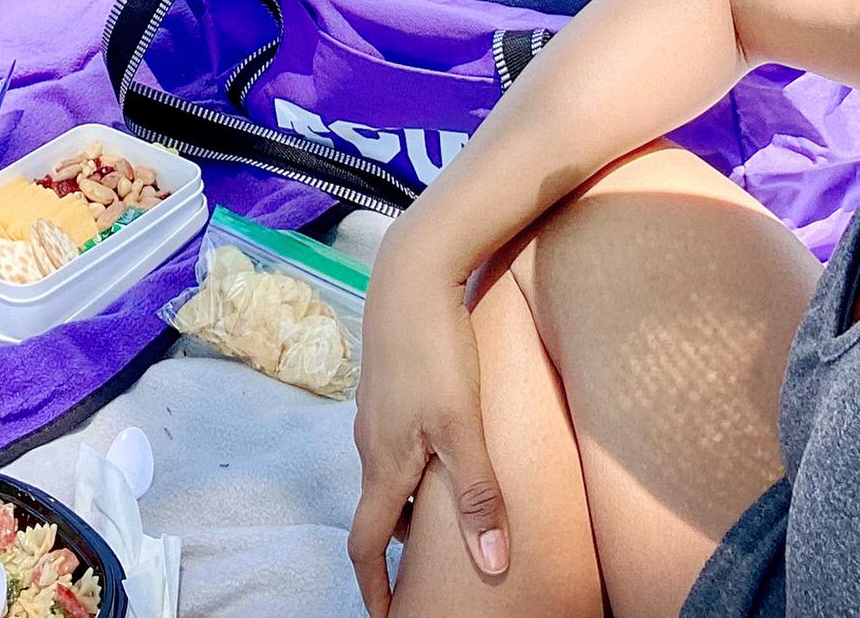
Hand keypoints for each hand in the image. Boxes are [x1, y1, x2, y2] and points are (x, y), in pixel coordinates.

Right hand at [349, 239, 509, 616]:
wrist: (411, 273)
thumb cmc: (436, 349)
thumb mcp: (463, 427)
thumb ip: (478, 495)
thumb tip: (493, 567)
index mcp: (383, 463)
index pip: (366, 542)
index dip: (373, 587)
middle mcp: (370, 441)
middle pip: (380, 510)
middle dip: (400, 548)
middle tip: (428, 573)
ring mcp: (374, 410)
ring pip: (390, 472)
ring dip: (412, 502)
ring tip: (449, 514)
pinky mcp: (385, 383)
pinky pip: (395, 441)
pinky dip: (416, 463)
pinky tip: (448, 448)